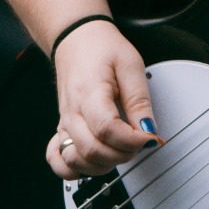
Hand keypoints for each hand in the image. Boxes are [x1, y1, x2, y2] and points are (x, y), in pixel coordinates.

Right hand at [47, 20, 162, 176]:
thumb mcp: (130, 64)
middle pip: (92, 150)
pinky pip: (58, 160)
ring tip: (121, 148)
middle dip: (122, 154)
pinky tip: (92, 163)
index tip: (150, 137)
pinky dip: (73, 170)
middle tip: (140, 141)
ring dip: (103, 164)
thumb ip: (139, 99)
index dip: (132, 140)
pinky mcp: (62, 129)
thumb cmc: (102, 48)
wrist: (77, 38)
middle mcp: (72, 112)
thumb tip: (148, 130)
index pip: (107, 130)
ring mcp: (64, 123)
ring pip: (77, 160)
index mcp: (90, 93)